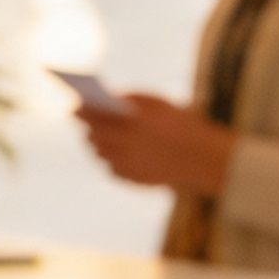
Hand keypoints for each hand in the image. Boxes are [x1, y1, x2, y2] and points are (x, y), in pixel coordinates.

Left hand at [76, 93, 233, 194]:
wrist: (203, 159)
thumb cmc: (182, 125)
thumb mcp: (158, 103)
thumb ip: (131, 98)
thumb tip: (110, 98)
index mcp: (124, 122)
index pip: (90, 114)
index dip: (81, 110)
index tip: (75, 107)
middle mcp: (119, 144)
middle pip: (92, 137)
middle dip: (90, 129)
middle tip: (88, 125)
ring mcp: (124, 164)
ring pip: (100, 154)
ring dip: (100, 145)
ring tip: (98, 139)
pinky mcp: (130, 180)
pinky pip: (113, 169)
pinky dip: (113, 161)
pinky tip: (117, 155)